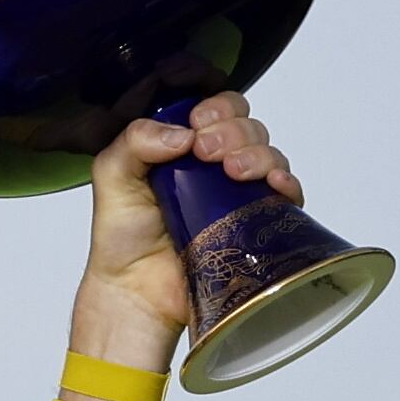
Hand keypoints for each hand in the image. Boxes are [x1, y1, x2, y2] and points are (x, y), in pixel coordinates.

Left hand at [71, 93, 297, 372]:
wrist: (136, 291)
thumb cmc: (122, 238)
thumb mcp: (113, 176)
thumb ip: (135, 140)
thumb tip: (184, 133)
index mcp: (185, 147)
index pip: (218, 109)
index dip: (217, 109)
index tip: (198, 127)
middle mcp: (215, 165)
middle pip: (248, 126)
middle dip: (234, 130)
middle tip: (208, 152)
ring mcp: (239, 193)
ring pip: (269, 153)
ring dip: (257, 153)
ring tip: (232, 171)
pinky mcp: (257, 222)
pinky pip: (287, 193)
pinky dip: (287, 181)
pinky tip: (275, 183)